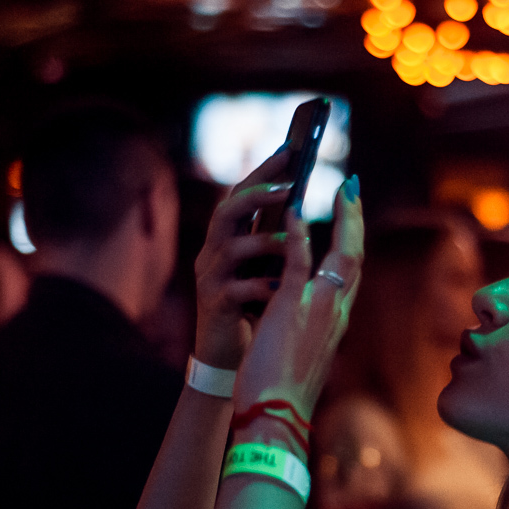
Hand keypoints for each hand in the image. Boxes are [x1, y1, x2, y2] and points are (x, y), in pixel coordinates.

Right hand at [193, 148, 292, 369]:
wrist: (229, 360)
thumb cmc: (252, 311)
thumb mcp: (262, 270)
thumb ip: (273, 242)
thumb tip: (298, 207)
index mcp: (228, 240)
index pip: (243, 194)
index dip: (264, 171)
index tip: (291, 148)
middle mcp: (213, 253)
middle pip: (228, 210)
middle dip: (258, 195)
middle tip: (289, 188)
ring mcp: (210, 278)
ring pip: (231, 247)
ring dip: (265, 243)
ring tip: (294, 246)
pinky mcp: (214, 305)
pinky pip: (237, 290)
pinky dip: (261, 287)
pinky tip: (282, 289)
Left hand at [232, 176, 362, 436]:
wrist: (276, 415)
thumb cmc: (283, 391)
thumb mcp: (301, 352)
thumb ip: (306, 327)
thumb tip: (300, 315)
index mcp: (336, 322)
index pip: (350, 275)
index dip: (353, 243)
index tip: (353, 218)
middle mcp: (336, 312)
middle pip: (355, 257)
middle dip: (356, 221)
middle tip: (352, 189)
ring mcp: (317, 309)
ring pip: (341, 255)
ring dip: (343, 218)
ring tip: (339, 189)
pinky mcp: (292, 308)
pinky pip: (300, 263)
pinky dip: (301, 235)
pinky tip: (294, 211)